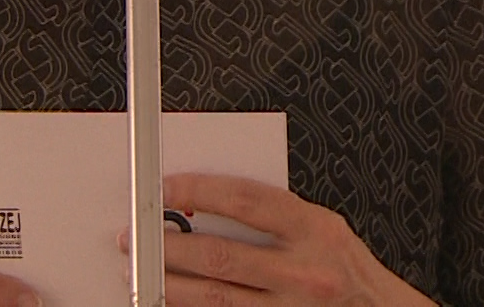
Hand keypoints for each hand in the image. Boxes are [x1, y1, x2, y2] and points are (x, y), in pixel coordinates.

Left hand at [121, 173, 433, 305]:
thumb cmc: (348, 268)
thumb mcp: (322, 225)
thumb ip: (274, 213)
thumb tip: (209, 204)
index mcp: (313, 228)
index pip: (244, 200)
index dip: (198, 191)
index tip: (164, 188)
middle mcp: (302, 271)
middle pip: (220, 256)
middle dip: (169, 246)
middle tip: (135, 237)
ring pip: (215, 297)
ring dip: (170, 285)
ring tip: (141, 273)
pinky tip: (171, 302)